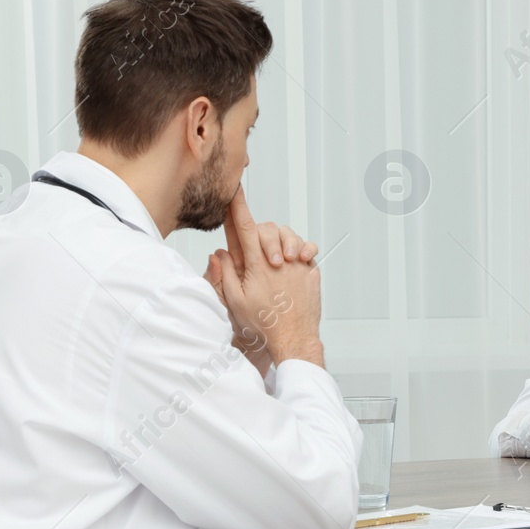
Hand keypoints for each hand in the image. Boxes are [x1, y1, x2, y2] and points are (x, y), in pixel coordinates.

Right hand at [210, 188, 323, 367]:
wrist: (294, 338)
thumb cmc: (264, 324)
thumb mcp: (234, 301)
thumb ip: (224, 273)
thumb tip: (217, 253)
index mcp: (256, 265)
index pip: (243, 227)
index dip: (238, 207)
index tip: (235, 189)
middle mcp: (278, 260)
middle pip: (266, 228)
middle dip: (259, 232)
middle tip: (256, 253)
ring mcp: (298, 265)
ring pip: (289, 235)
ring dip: (281, 240)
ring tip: (277, 258)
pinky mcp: (312, 271)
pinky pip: (307, 249)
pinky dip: (300, 248)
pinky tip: (294, 259)